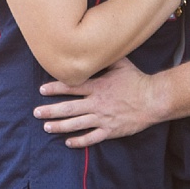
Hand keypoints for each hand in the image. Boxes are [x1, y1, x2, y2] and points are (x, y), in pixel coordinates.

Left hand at [37, 61, 168, 145]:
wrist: (153, 100)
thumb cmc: (137, 80)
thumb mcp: (120, 64)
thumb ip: (105, 58)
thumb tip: (95, 46)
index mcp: (98, 86)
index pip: (71, 87)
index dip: (55, 88)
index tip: (42, 90)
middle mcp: (97, 103)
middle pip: (69, 108)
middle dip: (51, 110)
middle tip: (36, 112)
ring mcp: (103, 118)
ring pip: (77, 124)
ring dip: (60, 126)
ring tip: (46, 127)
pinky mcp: (110, 130)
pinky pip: (92, 138)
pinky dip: (79, 141)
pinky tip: (68, 142)